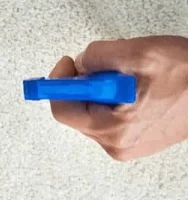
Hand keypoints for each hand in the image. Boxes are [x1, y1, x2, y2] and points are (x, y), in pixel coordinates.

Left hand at [49, 36, 187, 159]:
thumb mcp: (139, 53)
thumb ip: (99, 55)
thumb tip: (80, 63)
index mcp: (114, 129)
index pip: (62, 110)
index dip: (59, 82)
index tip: (69, 62)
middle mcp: (117, 144)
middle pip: (77, 110)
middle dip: (86, 82)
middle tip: (108, 64)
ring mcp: (128, 146)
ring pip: (94, 111)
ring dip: (103, 88)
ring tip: (133, 75)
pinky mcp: (138, 141)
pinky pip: (111, 116)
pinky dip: (116, 97)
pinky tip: (140, 86)